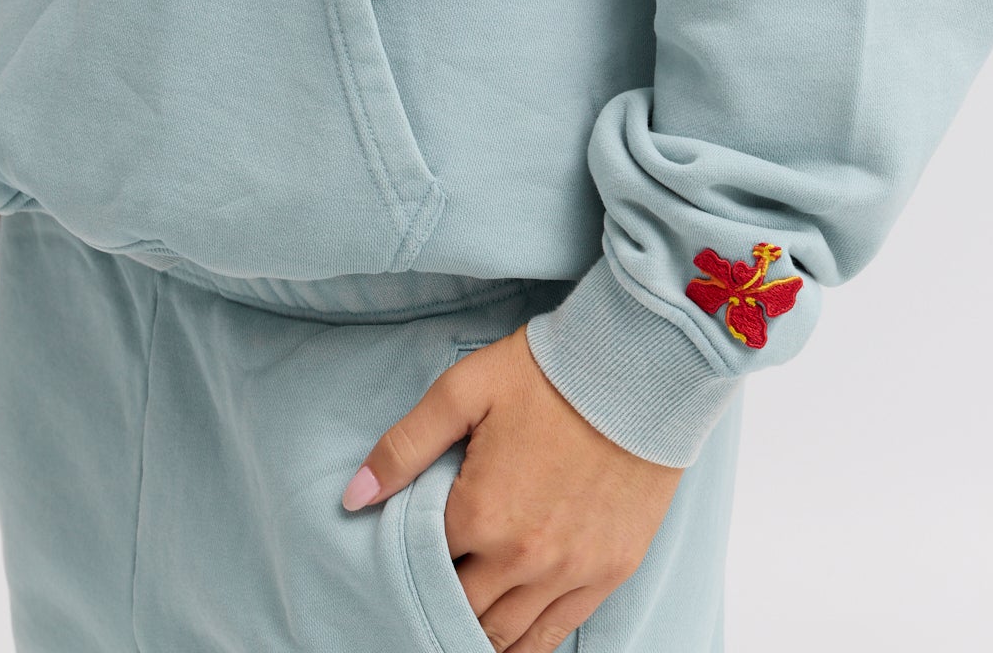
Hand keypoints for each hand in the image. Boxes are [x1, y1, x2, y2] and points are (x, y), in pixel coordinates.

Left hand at [341, 323, 682, 651]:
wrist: (639, 369)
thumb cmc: (548, 372)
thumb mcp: (464, 389)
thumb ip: (405, 446)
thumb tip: (353, 498)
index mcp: (480, 512)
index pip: (423, 566)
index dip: (409, 561)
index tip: (402, 555)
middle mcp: (522, 555)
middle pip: (461, 611)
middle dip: (439, 602)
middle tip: (428, 590)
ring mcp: (570, 571)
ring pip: (505, 638)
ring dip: (476, 633)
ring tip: (458, 621)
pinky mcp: (609, 572)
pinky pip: (555, 635)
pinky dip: (525, 646)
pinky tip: (505, 642)